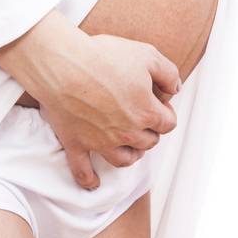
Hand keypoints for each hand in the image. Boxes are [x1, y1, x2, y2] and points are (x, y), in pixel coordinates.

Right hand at [0, 12, 180, 190]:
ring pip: (124, 159)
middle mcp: (127, 133)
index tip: (158, 101)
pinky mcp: (76, 143)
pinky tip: (93, 183)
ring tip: (129, 143)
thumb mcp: (147, 54)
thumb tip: (175, 89)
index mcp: (146, 112)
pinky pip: (83, 170)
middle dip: (149, 130)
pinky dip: (88, 179)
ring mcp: (100, 142)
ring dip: (131, 153)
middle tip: (141, 115)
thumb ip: (169, 73)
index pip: (168, 123)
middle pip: (148, 142)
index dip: (166, 111)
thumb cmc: (103, 56)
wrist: (62, 64)